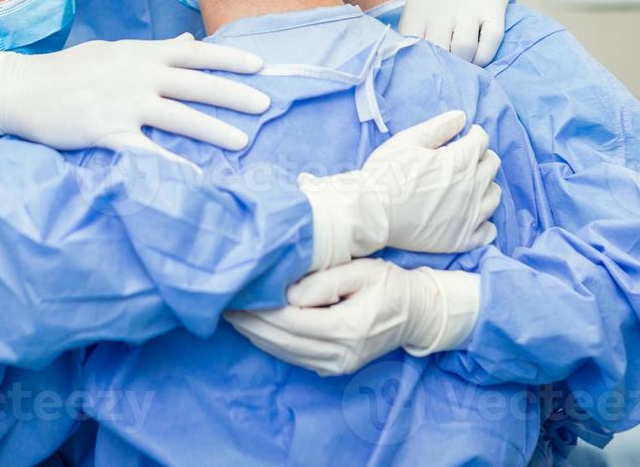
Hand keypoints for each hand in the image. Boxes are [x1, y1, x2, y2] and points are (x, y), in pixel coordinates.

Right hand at [0, 35, 269, 160]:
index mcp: (141, 54)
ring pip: (178, 116)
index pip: (195, 52)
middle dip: (233, 94)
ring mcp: (123, 103)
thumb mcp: (113, 51)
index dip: (229, 58)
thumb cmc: (69, 71)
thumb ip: (153, 51)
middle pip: (195, 84)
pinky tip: (194, 176)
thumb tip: (187, 42)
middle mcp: (137, 74)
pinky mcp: (106, 131)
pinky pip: (145, 150)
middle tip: (266, 105)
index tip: (261, 65)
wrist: (21, 89)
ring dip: (213, 129)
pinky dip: (171, 164)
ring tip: (242, 142)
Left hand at [225, 258, 480, 376]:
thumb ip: (322, 282)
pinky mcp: (335, 368)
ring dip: (256, 335)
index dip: (260, 311)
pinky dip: (272, 344)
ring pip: (285, 353)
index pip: (291, 322)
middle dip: (250, 323)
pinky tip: (256, 329)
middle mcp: (340, 354)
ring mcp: (338, 366)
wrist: (417, 314)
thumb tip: (286, 293)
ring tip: (233, 314)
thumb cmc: (389, 285)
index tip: (236, 295)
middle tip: (223, 304)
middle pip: (282, 341)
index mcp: (347, 328)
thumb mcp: (360, 272)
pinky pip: (295, 358)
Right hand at [298, 111, 500, 267]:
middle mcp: (472, 187)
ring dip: (485, 186)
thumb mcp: (406, 141)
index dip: (473, 135)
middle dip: (481, 157)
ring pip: (494, 196)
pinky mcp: (462, 240)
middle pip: (492, 165)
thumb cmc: (385, 174)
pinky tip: (470, 215)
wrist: (370, 214)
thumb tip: (461, 117)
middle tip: (465, 159)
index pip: (481, 141)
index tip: (465, 137)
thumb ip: (437, 128)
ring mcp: (469, 216)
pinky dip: (484, 221)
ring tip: (469, 185)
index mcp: (460, 161)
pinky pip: (488, 231)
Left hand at [400, 0, 508, 65]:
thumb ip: (410, 30)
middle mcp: (444, 8)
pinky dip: (484, 57)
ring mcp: (470, 9)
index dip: (416, 62)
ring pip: (464, 48)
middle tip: (442, 73)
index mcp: (420, 7)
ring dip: (463, 64)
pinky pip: (491, 41)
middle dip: (440, 67)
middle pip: (438, 49)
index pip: (411, 43)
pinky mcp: (493, 10)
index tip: (419, 72)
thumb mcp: (417, 4)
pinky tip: (477, 59)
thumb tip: (406, 63)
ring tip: (460, 68)